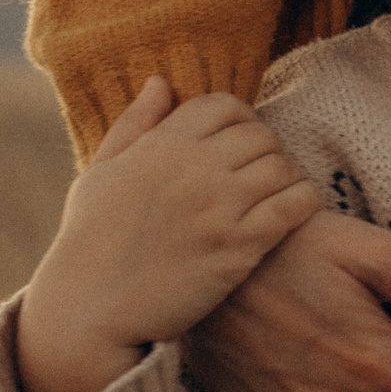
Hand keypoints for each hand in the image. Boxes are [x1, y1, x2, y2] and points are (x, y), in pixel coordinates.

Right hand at [17, 79, 319, 391]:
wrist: (88, 309)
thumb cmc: (90, 241)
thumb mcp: (101, 172)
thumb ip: (135, 124)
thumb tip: (160, 82)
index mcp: (161, 144)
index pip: (223, 105)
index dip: (238, 119)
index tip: (237, 143)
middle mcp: (193, 168)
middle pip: (260, 134)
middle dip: (265, 149)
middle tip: (259, 173)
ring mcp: (218, 206)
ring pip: (282, 166)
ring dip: (285, 177)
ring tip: (274, 194)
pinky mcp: (238, 247)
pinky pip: (294, 206)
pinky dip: (302, 203)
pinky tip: (291, 215)